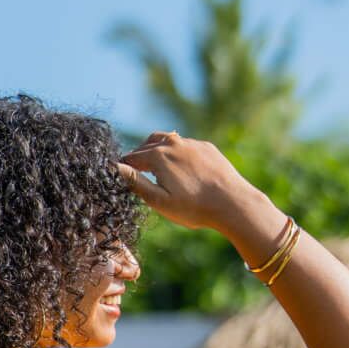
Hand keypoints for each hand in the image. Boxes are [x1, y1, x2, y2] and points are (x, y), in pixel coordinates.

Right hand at [114, 130, 268, 240]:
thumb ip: (136, 183)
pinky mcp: (206, 147)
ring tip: (155, 164)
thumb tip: (117, 168)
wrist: (232, 202)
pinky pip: (185, 145)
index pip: (132, 158)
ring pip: (167, 140)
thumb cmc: (194, 207)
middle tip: (135, 168)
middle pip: (148, 144)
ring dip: (157, 149)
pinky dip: (177, 152)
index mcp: (158, 155)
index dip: (123, 166)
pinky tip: (180, 167)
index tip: (118, 174)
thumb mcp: (159, 200)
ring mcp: (191, 143)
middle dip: (139, 154)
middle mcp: (173, 143)